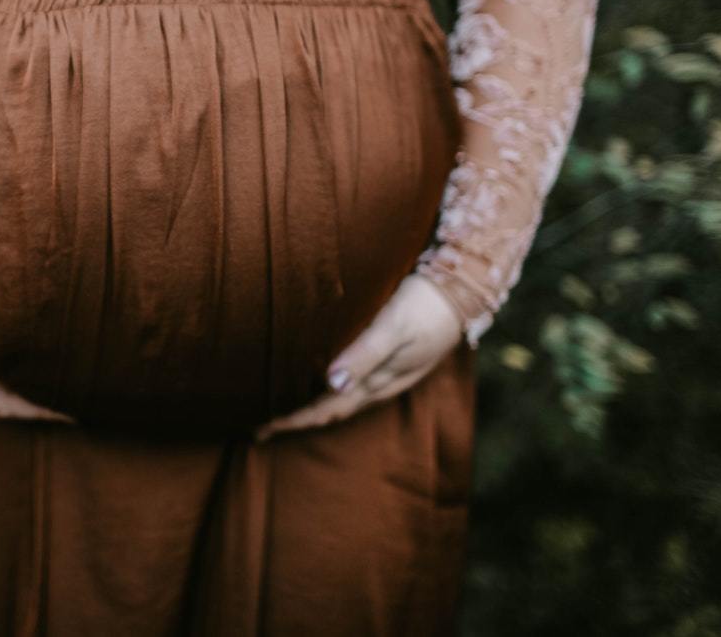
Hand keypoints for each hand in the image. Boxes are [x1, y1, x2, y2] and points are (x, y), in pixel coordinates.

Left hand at [253, 273, 463, 441]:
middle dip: (295, 420)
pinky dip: (325, 390)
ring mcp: (384, 374)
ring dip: (309, 408)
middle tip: (257, 428)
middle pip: (329, 410)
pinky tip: (315, 382)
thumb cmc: (423, 306)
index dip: (293, 420)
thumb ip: (364, 354)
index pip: (326, 409)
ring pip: (339, 400)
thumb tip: (332, 384)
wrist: (463, 291)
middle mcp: (377, 384)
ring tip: (278, 411)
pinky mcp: (386, 359)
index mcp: (377, 382)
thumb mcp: (394, 328)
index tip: (261, 429)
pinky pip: (349, 384)